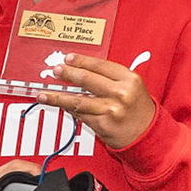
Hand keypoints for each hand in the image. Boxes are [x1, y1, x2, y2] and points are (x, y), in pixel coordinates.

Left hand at [35, 55, 156, 150]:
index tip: (68, 58)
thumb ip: (111, 77)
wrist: (145, 133)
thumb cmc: (137, 107)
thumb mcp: (131, 86)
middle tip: (55, 71)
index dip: (82, 61)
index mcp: (129, 79)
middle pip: (87, 80)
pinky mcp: (102, 125)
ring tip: (44, 94)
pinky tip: (60, 106)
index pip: (101, 65)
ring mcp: (110, 110)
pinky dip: (69, 110)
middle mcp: (120, 93)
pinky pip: (80, 115)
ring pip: (78, 101)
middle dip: (68, 74)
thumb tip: (82, 70)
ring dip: (57, 97)